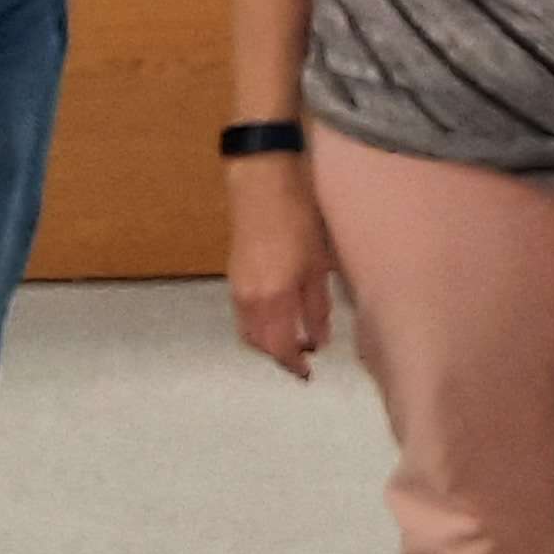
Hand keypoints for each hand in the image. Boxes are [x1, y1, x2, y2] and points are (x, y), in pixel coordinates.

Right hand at [225, 159, 336, 378]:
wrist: (262, 181)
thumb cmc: (297, 217)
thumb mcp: (317, 264)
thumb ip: (317, 306)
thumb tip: (318, 338)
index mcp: (272, 298)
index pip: (280, 348)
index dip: (294, 364)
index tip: (308, 372)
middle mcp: (248, 299)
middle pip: (259, 344)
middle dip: (279, 355)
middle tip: (304, 356)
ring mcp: (237, 285)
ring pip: (248, 329)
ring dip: (268, 339)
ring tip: (294, 336)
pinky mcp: (234, 273)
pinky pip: (243, 311)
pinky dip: (260, 321)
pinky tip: (280, 312)